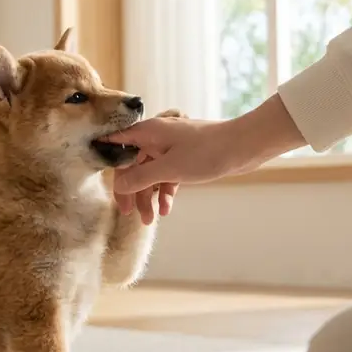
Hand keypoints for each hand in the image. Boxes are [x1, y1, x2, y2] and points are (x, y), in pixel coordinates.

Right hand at [103, 95, 307, 219]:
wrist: (244, 146)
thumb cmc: (207, 152)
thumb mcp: (169, 169)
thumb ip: (141, 177)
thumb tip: (119, 185)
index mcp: (147, 132)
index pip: (116, 146)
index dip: (109, 166)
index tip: (107, 187)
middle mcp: (155, 138)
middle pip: (133, 165)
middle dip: (132, 190)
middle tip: (129, 214)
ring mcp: (170, 148)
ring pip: (150, 173)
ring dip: (149, 196)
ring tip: (149, 219)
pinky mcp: (184, 158)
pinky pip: (167, 176)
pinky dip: (165, 192)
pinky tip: (166, 210)